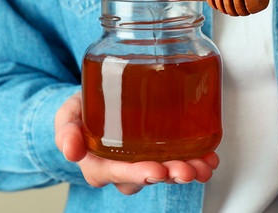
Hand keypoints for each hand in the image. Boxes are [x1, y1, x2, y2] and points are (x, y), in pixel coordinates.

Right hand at [54, 92, 218, 194]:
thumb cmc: (83, 111)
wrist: (98, 101)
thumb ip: (66, 130)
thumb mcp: (67, 115)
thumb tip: (70, 150)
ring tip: (204, 165)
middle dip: (169, 174)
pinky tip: (210, 156)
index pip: (117, 173)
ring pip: (168, 171)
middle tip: (185, 170)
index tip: (155, 170)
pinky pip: (182, 159)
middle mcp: (125, 168)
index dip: (137, 174)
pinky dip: (199, 159)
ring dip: (188, 170)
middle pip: (148, 176)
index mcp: (99, 164)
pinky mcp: (162, 150)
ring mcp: (146, 160)